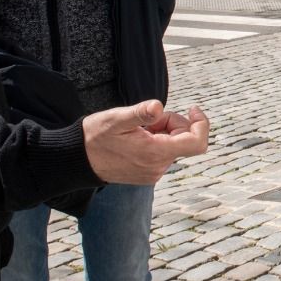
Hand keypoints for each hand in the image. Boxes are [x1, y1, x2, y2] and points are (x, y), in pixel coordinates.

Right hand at [83, 100, 209, 184]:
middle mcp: (158, 167)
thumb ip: (140, 113)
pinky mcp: (148, 174)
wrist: (79, 160)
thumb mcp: (117, 119)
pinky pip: (163, 153)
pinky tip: (136, 140)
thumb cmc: (96, 136)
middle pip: (184, 139)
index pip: (197, 143)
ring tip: (137, 131)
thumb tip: (158, 106)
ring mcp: (154, 173)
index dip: (201, 123)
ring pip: (173, 145)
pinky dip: (156, 142)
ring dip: (162, 132)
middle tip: (147, 118)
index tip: (193, 108)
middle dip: (172, 123)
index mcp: (155, 153)